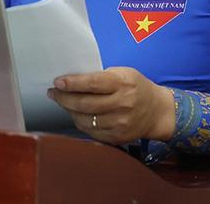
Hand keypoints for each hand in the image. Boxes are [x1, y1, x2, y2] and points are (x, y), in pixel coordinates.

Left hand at [47, 67, 175, 143]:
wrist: (156, 111)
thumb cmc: (135, 87)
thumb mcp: (122, 73)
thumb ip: (100, 76)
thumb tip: (71, 80)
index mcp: (123, 84)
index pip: (92, 83)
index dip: (72, 83)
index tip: (57, 82)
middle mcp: (122, 104)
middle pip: (85, 104)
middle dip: (64, 98)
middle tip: (53, 92)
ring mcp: (120, 123)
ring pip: (85, 120)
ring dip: (69, 110)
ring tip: (62, 102)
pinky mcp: (117, 137)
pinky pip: (90, 131)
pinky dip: (80, 122)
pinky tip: (75, 114)